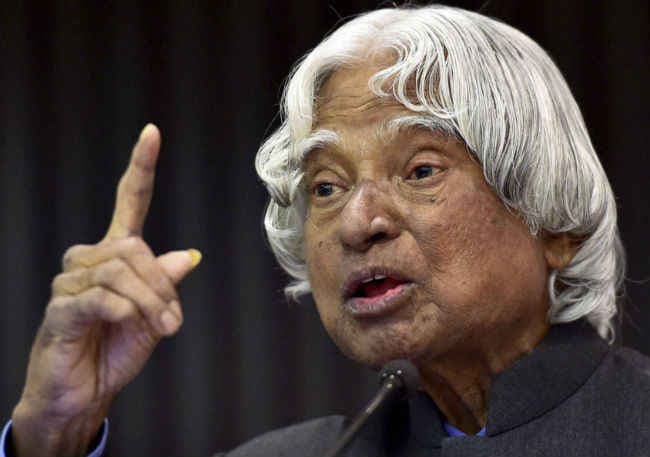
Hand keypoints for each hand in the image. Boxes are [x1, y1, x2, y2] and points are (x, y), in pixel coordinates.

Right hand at [10, 125, 200, 456]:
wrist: (84, 393)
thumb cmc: (115, 349)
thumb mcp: (154, 315)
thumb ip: (166, 284)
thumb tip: (190, 255)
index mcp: (115, 256)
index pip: (128, 202)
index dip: (140, 168)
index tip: (151, 133)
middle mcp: (90, 260)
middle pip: (134, 248)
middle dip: (162, 286)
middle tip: (172, 319)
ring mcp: (71, 283)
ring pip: (121, 272)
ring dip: (150, 303)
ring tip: (160, 328)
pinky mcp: (60, 309)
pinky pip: (101, 297)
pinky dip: (126, 312)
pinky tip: (128, 324)